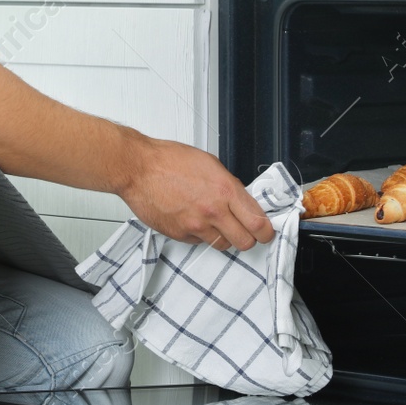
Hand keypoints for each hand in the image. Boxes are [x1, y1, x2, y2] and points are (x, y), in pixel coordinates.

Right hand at [118, 139, 274, 250]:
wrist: (138, 168)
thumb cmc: (168, 160)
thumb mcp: (209, 164)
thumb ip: (228, 185)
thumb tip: (241, 200)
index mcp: (225, 190)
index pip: (258, 222)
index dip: (267, 231)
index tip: (267, 232)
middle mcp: (213, 210)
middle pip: (245, 242)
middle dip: (249, 238)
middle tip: (246, 231)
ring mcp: (195, 225)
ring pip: (223, 245)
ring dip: (224, 237)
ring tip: (214, 221)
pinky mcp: (180, 234)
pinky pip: (199, 242)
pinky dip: (200, 234)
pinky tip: (193, 218)